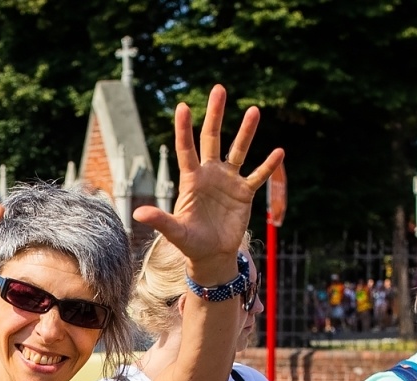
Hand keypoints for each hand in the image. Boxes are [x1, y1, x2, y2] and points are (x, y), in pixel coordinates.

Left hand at [132, 85, 284, 276]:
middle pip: (212, 138)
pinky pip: (258, 176)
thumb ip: (160, 220)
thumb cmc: (190, 243)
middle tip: (219, 89)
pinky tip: (279, 152)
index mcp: (191, 180)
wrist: (212, 255)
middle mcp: (210, 174)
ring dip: (246, 132)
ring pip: (238, 150)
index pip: (186, 149)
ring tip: (254, 110)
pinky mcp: (245, 193)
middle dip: (215, 114)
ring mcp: (229, 181)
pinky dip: (268, 166)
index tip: (183, 106)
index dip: (184, 129)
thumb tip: (138, 212)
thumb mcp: (175, 232)